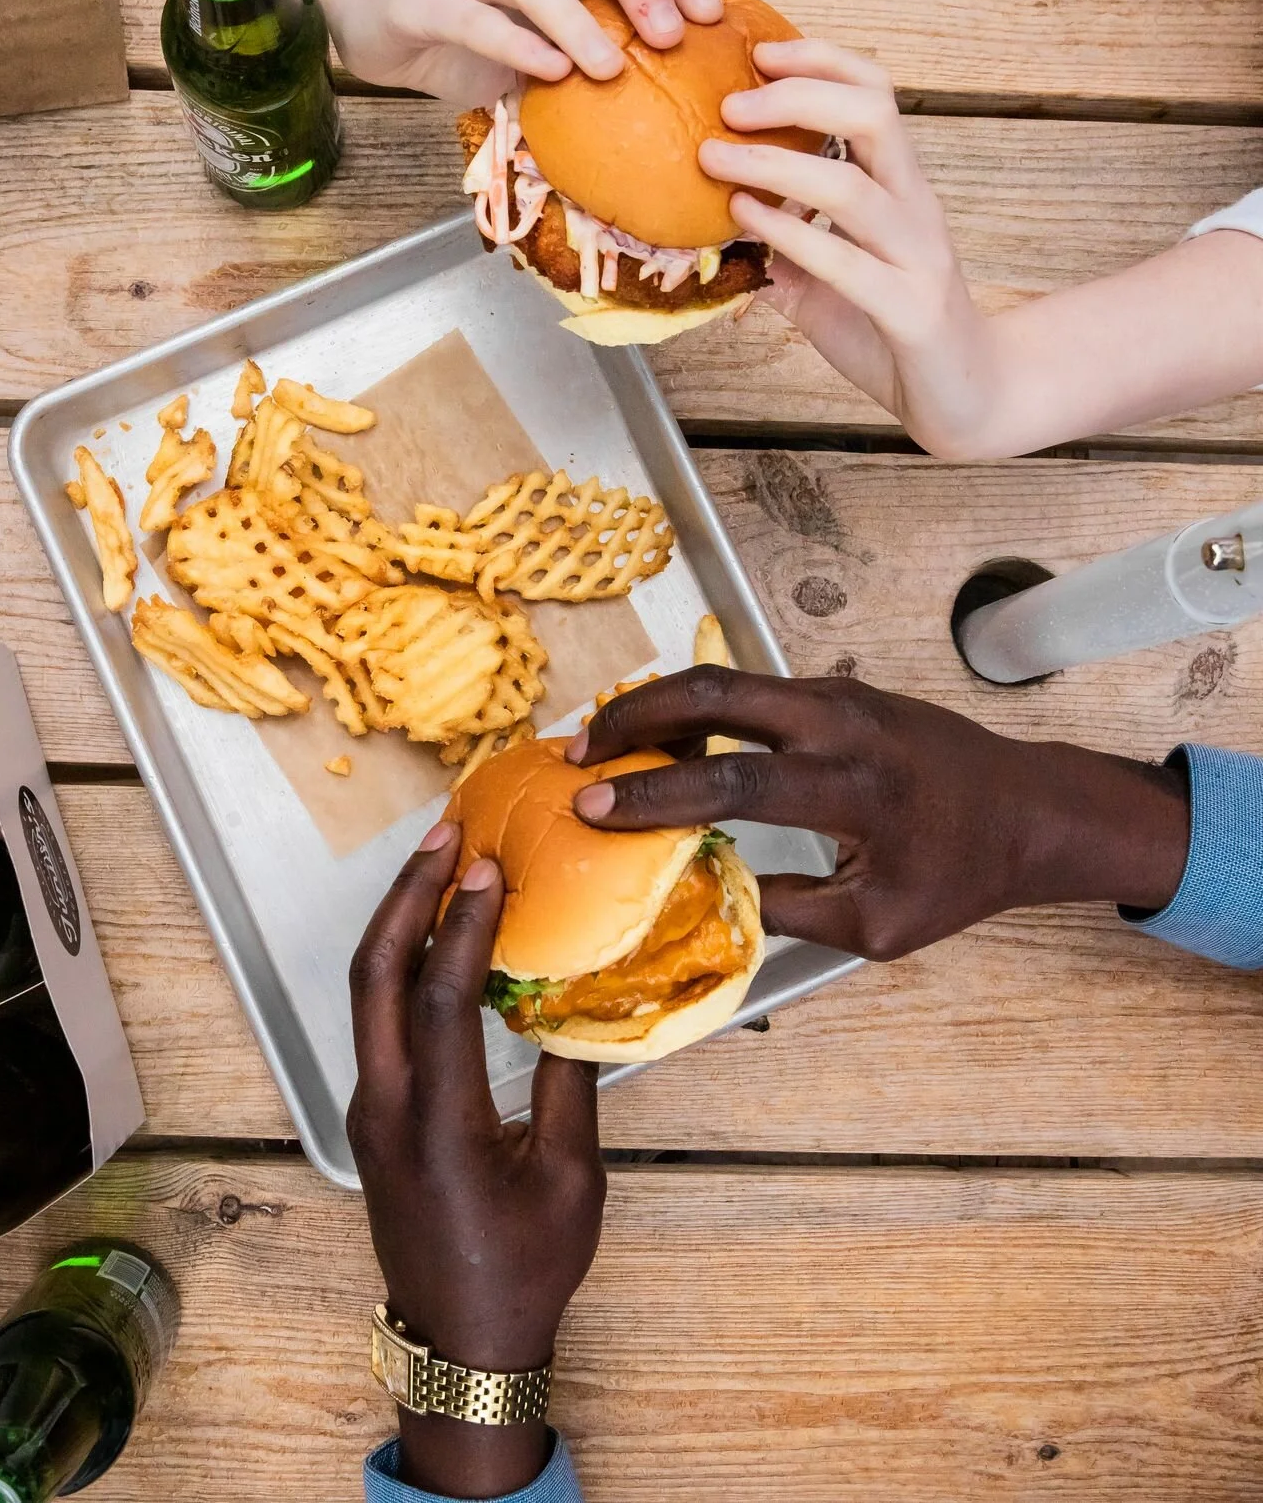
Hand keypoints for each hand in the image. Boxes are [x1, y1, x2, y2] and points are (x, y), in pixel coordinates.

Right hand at [328, 0, 721, 103]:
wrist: (387, 29)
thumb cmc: (483, 37)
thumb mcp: (553, 41)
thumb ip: (604, 50)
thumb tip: (684, 103)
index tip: (710, 15)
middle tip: (669, 36)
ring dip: (577, 18)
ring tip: (609, 69)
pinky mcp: (426, 2)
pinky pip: (472, 18)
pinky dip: (514, 44)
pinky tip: (549, 74)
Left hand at [348, 821, 605, 1497]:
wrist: (461, 1343)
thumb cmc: (525, 1268)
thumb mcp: (571, 1180)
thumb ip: (569, 1084)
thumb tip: (574, 998)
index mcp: (439, 1125)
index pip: (440, 999)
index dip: (462, 925)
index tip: (488, 866)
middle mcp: (387, 1107)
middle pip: (373, 976)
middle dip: (405, 897)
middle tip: (444, 835)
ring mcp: (370, 1109)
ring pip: (365, 994)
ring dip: (397, 923)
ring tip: (437, 866)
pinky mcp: (373, 1114)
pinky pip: (376, 1019)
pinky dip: (400, 964)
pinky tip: (437, 936)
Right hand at [568, 667, 1189, 960]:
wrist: (1027, 808)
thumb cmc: (957, 874)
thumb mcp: (878, 927)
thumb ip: (789, 911)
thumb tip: (703, 893)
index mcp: (857, 789)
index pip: (736, 780)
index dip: (656, 795)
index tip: (592, 808)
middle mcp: (843, 724)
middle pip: (716, 693)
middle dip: (635, 717)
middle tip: (577, 754)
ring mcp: (838, 694)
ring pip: (727, 679)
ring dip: (657, 705)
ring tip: (603, 744)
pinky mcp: (835, 687)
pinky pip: (750, 688)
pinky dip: (694, 707)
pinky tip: (660, 738)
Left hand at [697, 41, 999, 459]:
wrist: (966, 396)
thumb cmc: (892, 330)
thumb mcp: (825, 282)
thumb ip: (780, 249)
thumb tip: (712, 227)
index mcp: (899, 186)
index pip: (875, 92)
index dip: (821, 60)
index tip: (758, 52)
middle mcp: (913, 207)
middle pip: (871, 115)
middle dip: (796, 96)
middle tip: (729, 103)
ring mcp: (916, 256)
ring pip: (851, 187)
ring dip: (775, 166)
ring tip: (716, 159)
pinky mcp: (910, 310)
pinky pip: (847, 264)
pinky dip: (791, 237)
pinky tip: (748, 222)